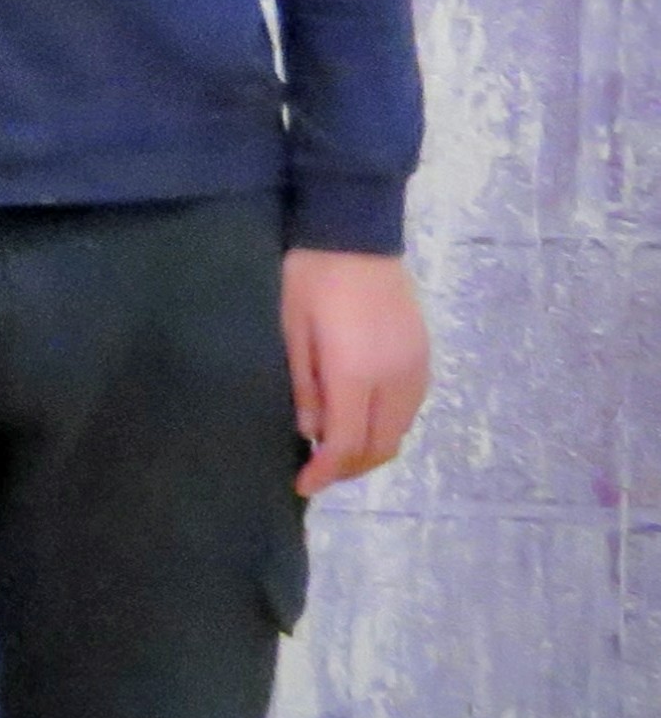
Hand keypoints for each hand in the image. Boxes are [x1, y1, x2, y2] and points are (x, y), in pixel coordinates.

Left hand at [284, 248, 431, 494]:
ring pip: (400, 431)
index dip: (325, 472)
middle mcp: (396, 379)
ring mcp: (417, 368)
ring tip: (336, 451)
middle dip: (349, 468)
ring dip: (370, 450)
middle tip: (317, 472)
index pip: (347, 444)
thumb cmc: (310, 277)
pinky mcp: (425, 356)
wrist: (356, 232)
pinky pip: (410, 409)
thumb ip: (304, 386)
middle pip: (380, 446)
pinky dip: (386, 426)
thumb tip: (311, 432)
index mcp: (357, 374)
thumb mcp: (292, 331)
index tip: (303, 485)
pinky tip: (361, 420)